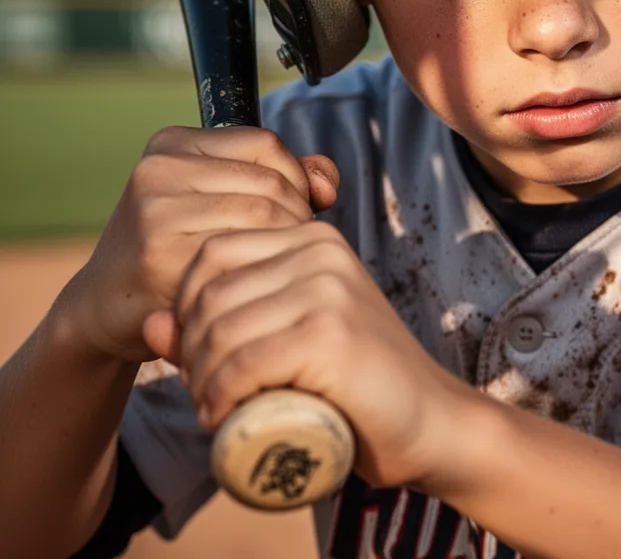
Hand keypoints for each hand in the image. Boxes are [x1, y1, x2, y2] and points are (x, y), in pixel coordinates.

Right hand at [57, 125, 339, 363]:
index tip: (294, 212)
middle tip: (291, 251)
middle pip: (271, 183)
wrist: (108, 307)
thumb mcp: (224, 199)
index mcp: (173, 144)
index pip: (267, 145)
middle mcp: (159, 169)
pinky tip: (256, 288)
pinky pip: (242, 256)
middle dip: (297, 218)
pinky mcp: (158, 257)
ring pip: (263, 217)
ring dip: (284, 247)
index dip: (296, 180)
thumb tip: (327, 182)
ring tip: (276, 268)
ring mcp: (155, 211)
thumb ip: (286, 179)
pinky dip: (261, 273)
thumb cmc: (178, 250)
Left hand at [150, 220, 471, 489]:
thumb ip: (224, 326)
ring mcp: (327, 289)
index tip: (202, 357)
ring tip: (215, 407)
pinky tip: (223, 417)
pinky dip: (220, 397)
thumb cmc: (355, 384)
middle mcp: (320, 252)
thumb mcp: (286, 341)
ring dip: (200, 378)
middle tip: (206, 392)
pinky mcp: (329, 334)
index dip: (187, 308)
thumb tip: (151, 323)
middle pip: (208, 290)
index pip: (211, 254)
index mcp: (313, 239)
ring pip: (219, 327)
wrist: (430, 421)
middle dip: (189, 348)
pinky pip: (241, 362)